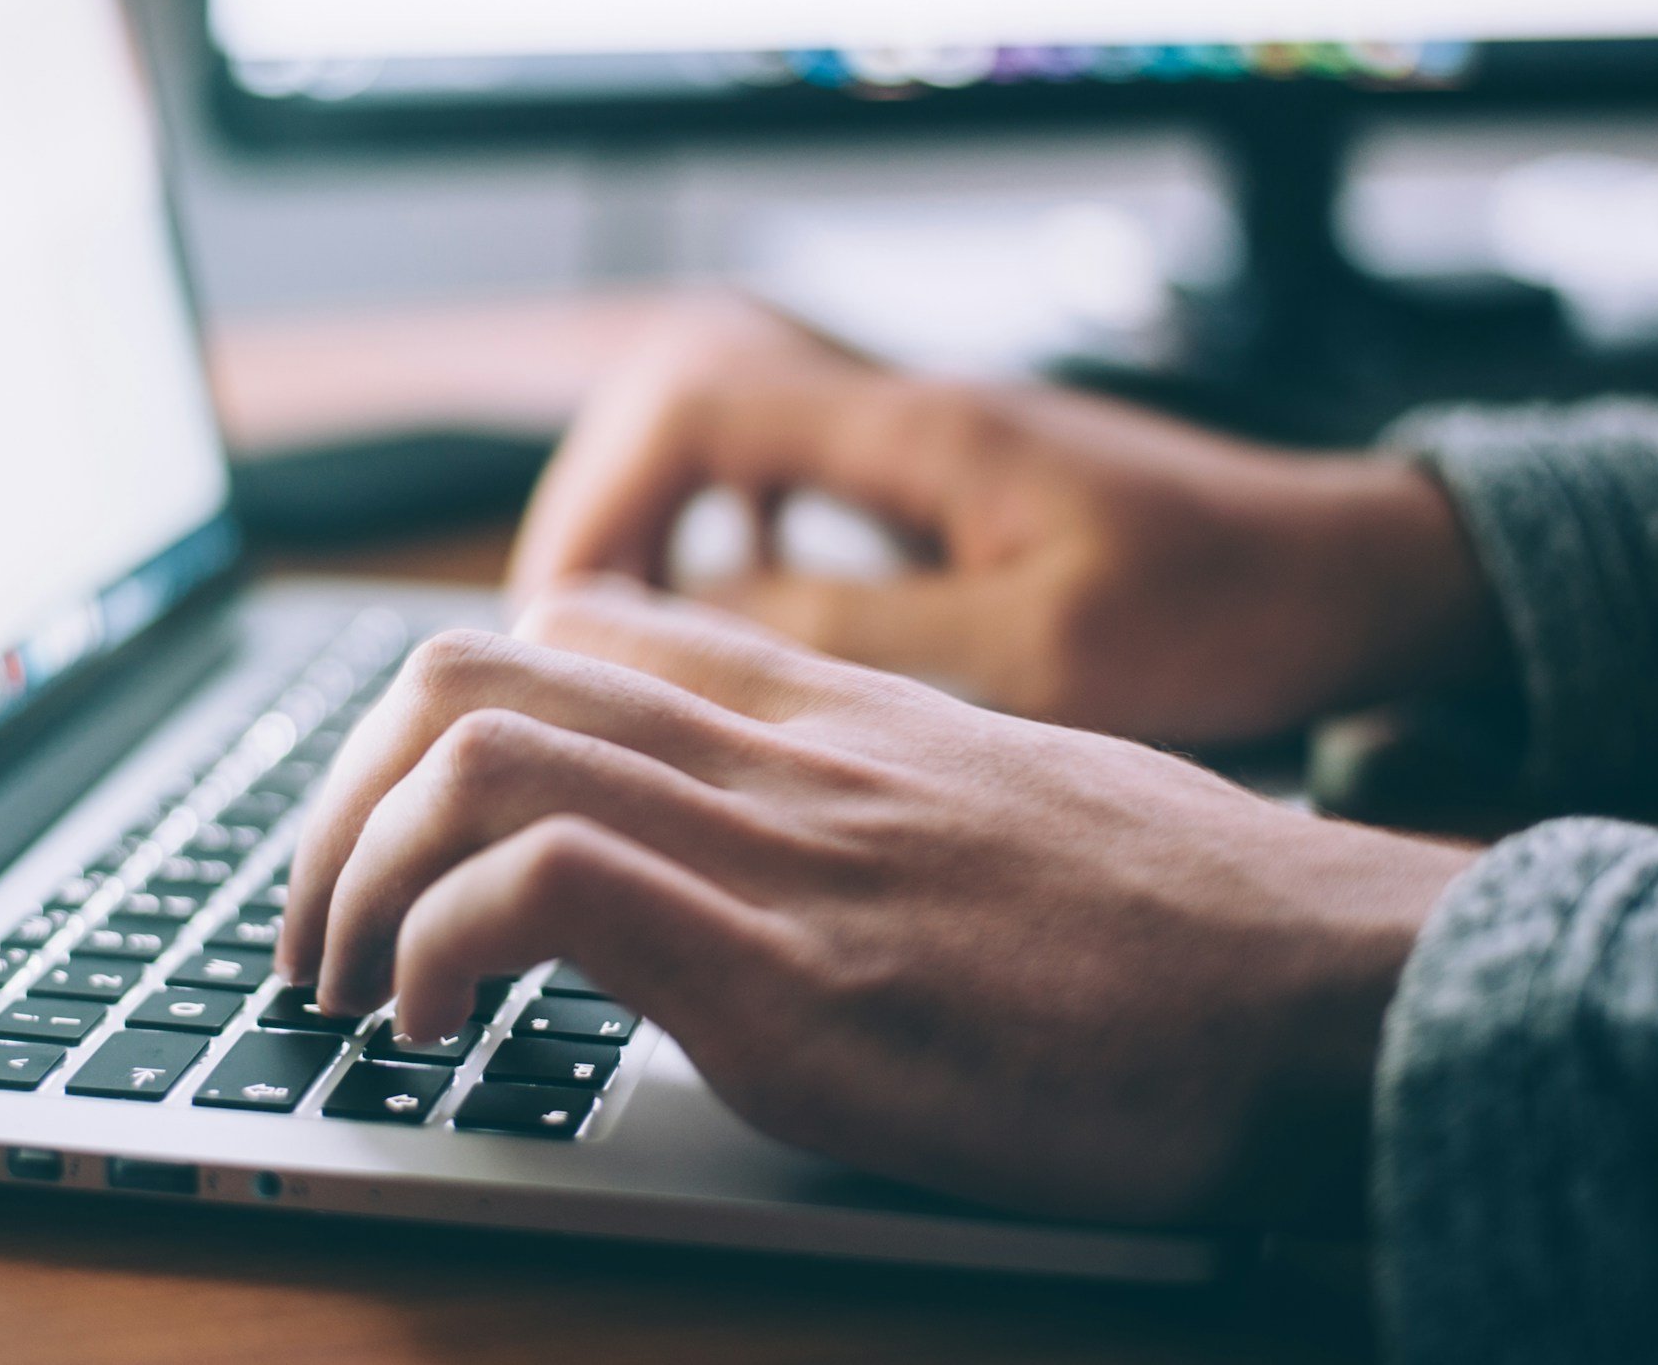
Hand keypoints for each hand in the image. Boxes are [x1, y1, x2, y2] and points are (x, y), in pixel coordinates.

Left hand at [279, 580, 1475, 1226]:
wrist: (1339, 988)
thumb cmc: (1194, 924)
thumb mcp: (1008, 807)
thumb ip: (872, 794)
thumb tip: (788, 851)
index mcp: (827, 709)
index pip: (571, 628)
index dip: (436, 720)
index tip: (402, 832)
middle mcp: (781, 750)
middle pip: (470, 669)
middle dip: (338, 798)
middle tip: (318, 924)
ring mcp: (782, 850)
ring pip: (472, 750)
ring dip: (350, 873)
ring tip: (345, 986)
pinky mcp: (796, 977)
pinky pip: (542, 887)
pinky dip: (436, 948)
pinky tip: (436, 1030)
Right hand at [509, 298, 1503, 744]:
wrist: (1352, 574)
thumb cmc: (1228, 609)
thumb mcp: (1042, 650)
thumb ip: (861, 631)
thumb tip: (693, 624)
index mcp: (919, 430)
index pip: (694, 401)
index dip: (602, 499)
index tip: (565, 614)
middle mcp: (907, 412)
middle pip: (685, 401)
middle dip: (605, 509)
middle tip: (567, 635)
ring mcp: (926, 443)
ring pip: (732, 439)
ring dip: (662, 522)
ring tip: (628, 633)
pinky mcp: (948, 485)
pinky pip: (793, 481)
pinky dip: (735, 537)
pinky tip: (741, 618)